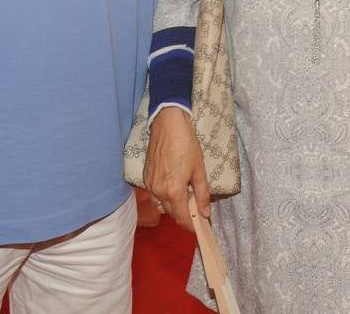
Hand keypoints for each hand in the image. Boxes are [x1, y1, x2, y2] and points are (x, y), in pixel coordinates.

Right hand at [144, 107, 209, 231]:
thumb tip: (205, 214)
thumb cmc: (186, 145)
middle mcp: (159, 192)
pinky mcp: (145, 177)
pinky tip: (172, 186)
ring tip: (184, 195)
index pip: (182, 218)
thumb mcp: (199, 170)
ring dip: (173, 206)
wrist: (167, 125)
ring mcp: (150, 185)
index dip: (192, 225)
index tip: (200, 225)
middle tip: (196, 206)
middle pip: (171, 213)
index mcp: (173, 192)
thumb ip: (202, 194)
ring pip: (161, 205)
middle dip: (184, 214)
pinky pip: (154, 195)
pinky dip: (164, 196)